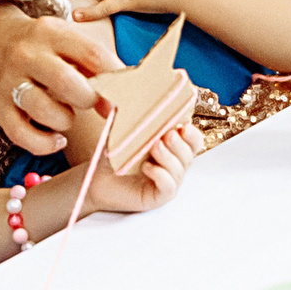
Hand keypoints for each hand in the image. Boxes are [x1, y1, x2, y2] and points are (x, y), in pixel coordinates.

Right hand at [0, 2, 111, 153]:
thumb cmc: (44, 47)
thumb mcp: (67, 42)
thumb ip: (95, 68)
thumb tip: (113, 106)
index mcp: (52, 32)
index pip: (92, 53)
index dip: (114, 76)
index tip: (121, 92)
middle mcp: (28, 55)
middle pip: (66, 82)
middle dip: (88, 99)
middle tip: (91, 103)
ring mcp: (10, 81)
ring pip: (43, 109)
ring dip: (65, 120)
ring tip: (67, 116)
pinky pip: (20, 134)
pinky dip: (44, 144)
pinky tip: (56, 139)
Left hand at [81, 122, 204, 214]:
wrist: (97, 179)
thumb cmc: (113, 155)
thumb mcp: (124, 131)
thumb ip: (132, 114)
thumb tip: (133, 92)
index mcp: (172, 148)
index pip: (193, 140)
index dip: (192, 134)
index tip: (183, 125)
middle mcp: (174, 165)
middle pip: (190, 154)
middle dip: (181, 144)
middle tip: (167, 135)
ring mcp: (168, 182)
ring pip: (180, 170)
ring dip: (169, 157)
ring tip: (154, 147)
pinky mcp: (159, 197)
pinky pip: (169, 187)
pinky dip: (161, 175)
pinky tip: (146, 167)